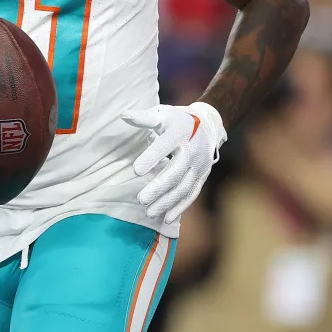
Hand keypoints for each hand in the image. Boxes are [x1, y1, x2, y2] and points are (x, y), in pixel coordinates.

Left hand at [122, 101, 226, 223]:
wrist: (208, 126)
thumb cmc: (177, 120)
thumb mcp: (162, 114)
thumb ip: (143, 118)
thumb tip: (123, 115)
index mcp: (180, 131)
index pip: (165, 145)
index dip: (152, 157)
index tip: (135, 170)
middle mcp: (193, 150)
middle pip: (176, 172)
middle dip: (159, 187)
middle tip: (141, 199)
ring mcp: (200, 165)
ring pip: (183, 187)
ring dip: (167, 201)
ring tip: (149, 212)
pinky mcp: (202, 177)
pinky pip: (192, 194)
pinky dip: (180, 207)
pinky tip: (166, 218)